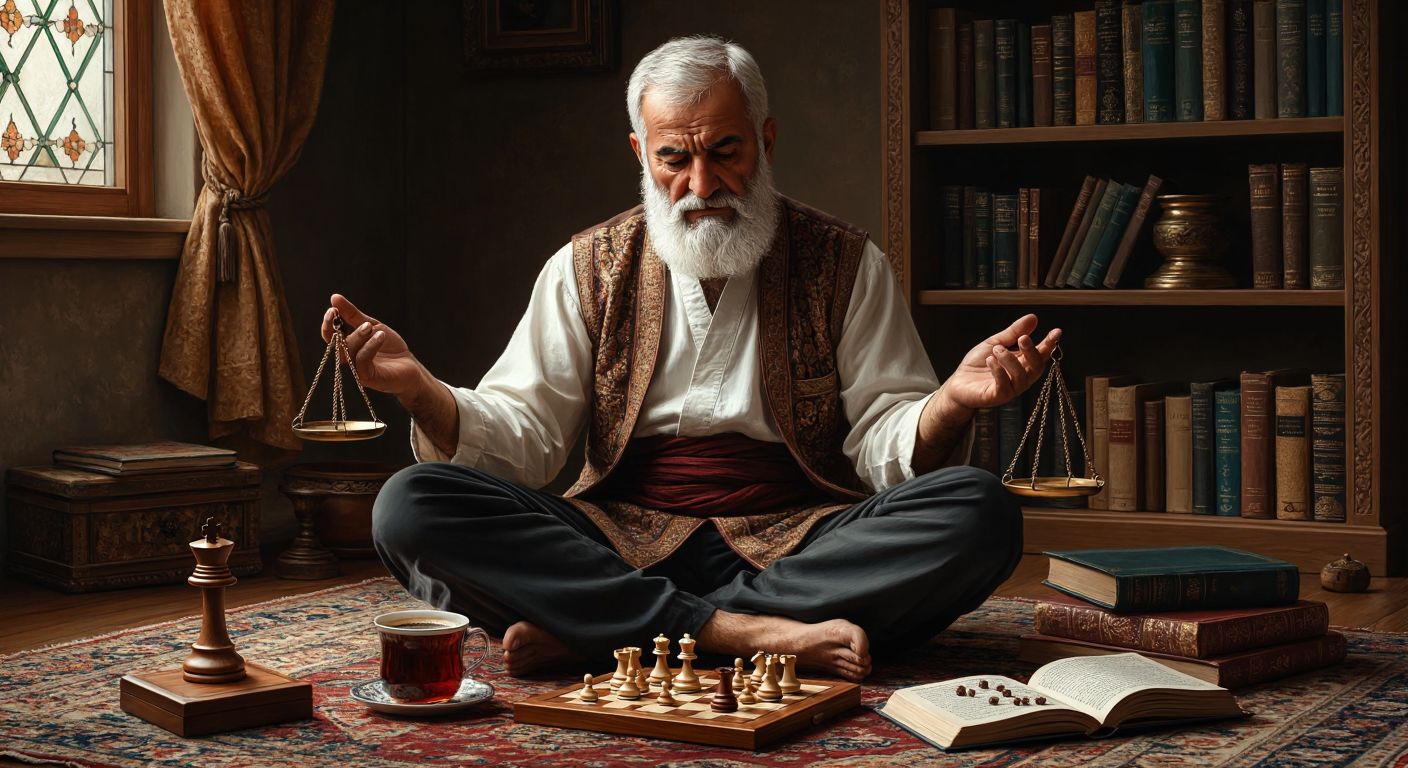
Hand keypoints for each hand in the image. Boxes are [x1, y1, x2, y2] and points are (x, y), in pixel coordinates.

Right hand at [321, 294, 424, 397]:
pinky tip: (380, 336)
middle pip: (336, 345)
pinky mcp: (368, 378)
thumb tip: (334, 298)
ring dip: (359, 336)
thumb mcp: (372, 326)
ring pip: (348, 352)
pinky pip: (362, 361)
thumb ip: (353, 315)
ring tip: (371, 327)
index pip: (329, 336)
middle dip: (342, 330)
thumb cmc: (389, 346)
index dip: (328, 323)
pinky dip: (369, 346)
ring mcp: (356, 369)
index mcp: (346, 345)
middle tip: (360, 321)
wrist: (410, 365)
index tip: (333, 309)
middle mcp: (348, 359)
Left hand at [937, 314, 1061, 415]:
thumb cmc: (977, 364)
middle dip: (1032, 351)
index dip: (1049, 344)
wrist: (958, 382)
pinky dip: (998, 371)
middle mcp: (1020, 377)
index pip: (1040, 354)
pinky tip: (990, 361)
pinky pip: (1004, 385)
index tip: (1056, 331)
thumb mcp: (994, 342)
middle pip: (1037, 367)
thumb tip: (1033, 318)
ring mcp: (1010, 389)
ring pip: (1021, 376)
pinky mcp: (997, 397)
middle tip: (1023, 338)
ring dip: (1010, 359)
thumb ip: (1013, 333)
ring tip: (997, 349)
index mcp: (1022, 363)